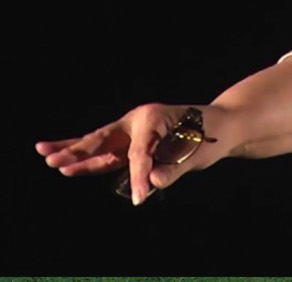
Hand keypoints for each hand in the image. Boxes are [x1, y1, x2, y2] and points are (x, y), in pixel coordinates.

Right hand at [35, 103, 231, 204]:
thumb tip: (152, 184)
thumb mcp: (198, 154)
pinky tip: (67, 166)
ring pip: (98, 143)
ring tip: (46, 156)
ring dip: (73, 152)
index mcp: (154, 118)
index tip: (141, 198)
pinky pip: (106, 152)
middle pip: (104, 138)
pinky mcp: (131, 142)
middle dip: (79, 151)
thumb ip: (173, 169)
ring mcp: (132, 131)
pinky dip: (88, 160)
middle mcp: (138, 121)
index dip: (139, 176)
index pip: (139, 152)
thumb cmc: (210, 137)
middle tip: (53, 160)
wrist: (220, 126)